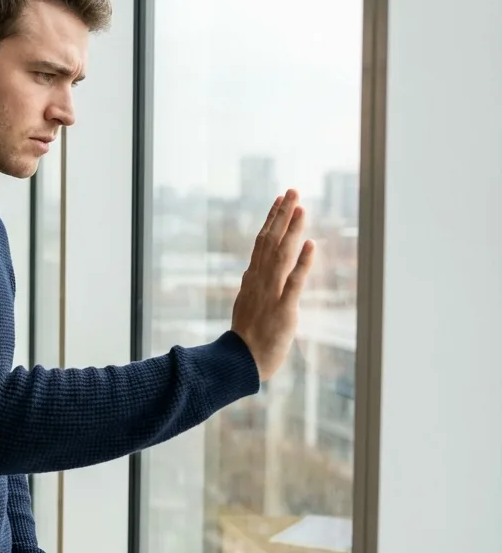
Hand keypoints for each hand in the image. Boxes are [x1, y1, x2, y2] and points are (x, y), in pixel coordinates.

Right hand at [231, 189, 315, 380]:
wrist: (241, 362)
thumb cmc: (247, 336)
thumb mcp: (246, 303)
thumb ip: (251, 284)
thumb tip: (250, 268)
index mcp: (252, 279)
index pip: (262, 242)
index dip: (272, 219)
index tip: (280, 199)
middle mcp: (260, 280)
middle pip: (271, 241)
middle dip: (282, 215)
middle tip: (292, 191)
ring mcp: (271, 293)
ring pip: (281, 255)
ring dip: (291, 230)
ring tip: (301, 208)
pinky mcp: (283, 308)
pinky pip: (293, 282)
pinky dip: (302, 262)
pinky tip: (310, 244)